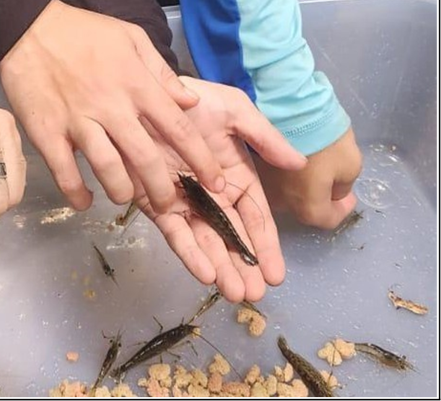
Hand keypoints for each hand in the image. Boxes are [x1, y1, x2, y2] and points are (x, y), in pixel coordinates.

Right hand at [0, 1, 223, 213]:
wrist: (28, 28)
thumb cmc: (84, 33)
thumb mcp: (132, 39)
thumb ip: (162, 74)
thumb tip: (192, 102)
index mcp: (137, 85)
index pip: (178, 129)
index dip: (201, 159)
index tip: (214, 181)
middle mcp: (112, 107)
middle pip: (146, 159)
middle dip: (162, 190)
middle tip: (168, 205)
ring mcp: (78, 122)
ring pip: (108, 169)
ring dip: (121, 192)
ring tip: (125, 198)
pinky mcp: (47, 133)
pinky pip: (65, 173)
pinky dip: (77, 193)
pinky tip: (85, 200)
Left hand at [134, 77, 305, 301]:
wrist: (148, 94)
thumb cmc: (196, 100)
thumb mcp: (237, 113)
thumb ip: (265, 138)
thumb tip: (300, 164)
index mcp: (236, 176)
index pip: (255, 216)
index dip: (265, 245)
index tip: (276, 274)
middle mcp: (212, 194)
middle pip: (232, 236)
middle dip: (243, 265)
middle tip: (254, 295)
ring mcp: (184, 202)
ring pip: (205, 241)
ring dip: (220, 267)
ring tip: (234, 293)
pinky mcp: (156, 205)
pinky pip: (174, 232)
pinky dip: (189, 253)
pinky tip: (204, 273)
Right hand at [255, 127, 361, 229]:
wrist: (292, 110)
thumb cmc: (326, 139)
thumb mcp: (351, 165)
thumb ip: (343, 188)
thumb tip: (335, 192)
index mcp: (308, 209)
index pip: (329, 220)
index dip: (343, 209)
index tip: (349, 194)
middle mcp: (283, 206)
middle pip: (305, 210)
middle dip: (320, 198)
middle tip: (331, 180)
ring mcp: (265, 187)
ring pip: (287, 195)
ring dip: (300, 187)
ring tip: (310, 167)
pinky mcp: (256, 169)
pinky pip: (274, 179)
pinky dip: (285, 174)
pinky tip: (294, 157)